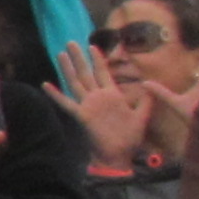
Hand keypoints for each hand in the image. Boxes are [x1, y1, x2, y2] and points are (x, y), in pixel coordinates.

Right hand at [48, 42, 153, 165]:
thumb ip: (145, 102)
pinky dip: (56, 94)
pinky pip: (66, 103)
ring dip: (68, 68)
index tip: (92, 46)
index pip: (103, 73)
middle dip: (79, 57)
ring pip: (76, 82)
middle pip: (86, 73)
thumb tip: (152, 86)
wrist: (118, 156)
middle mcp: (97, 97)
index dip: (98, 59)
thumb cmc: (130, 139)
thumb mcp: (141, 117)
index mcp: (111, 96)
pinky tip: (46, 84)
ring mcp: (88, 105)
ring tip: (60, 54)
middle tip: (71, 42)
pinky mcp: (81, 115)